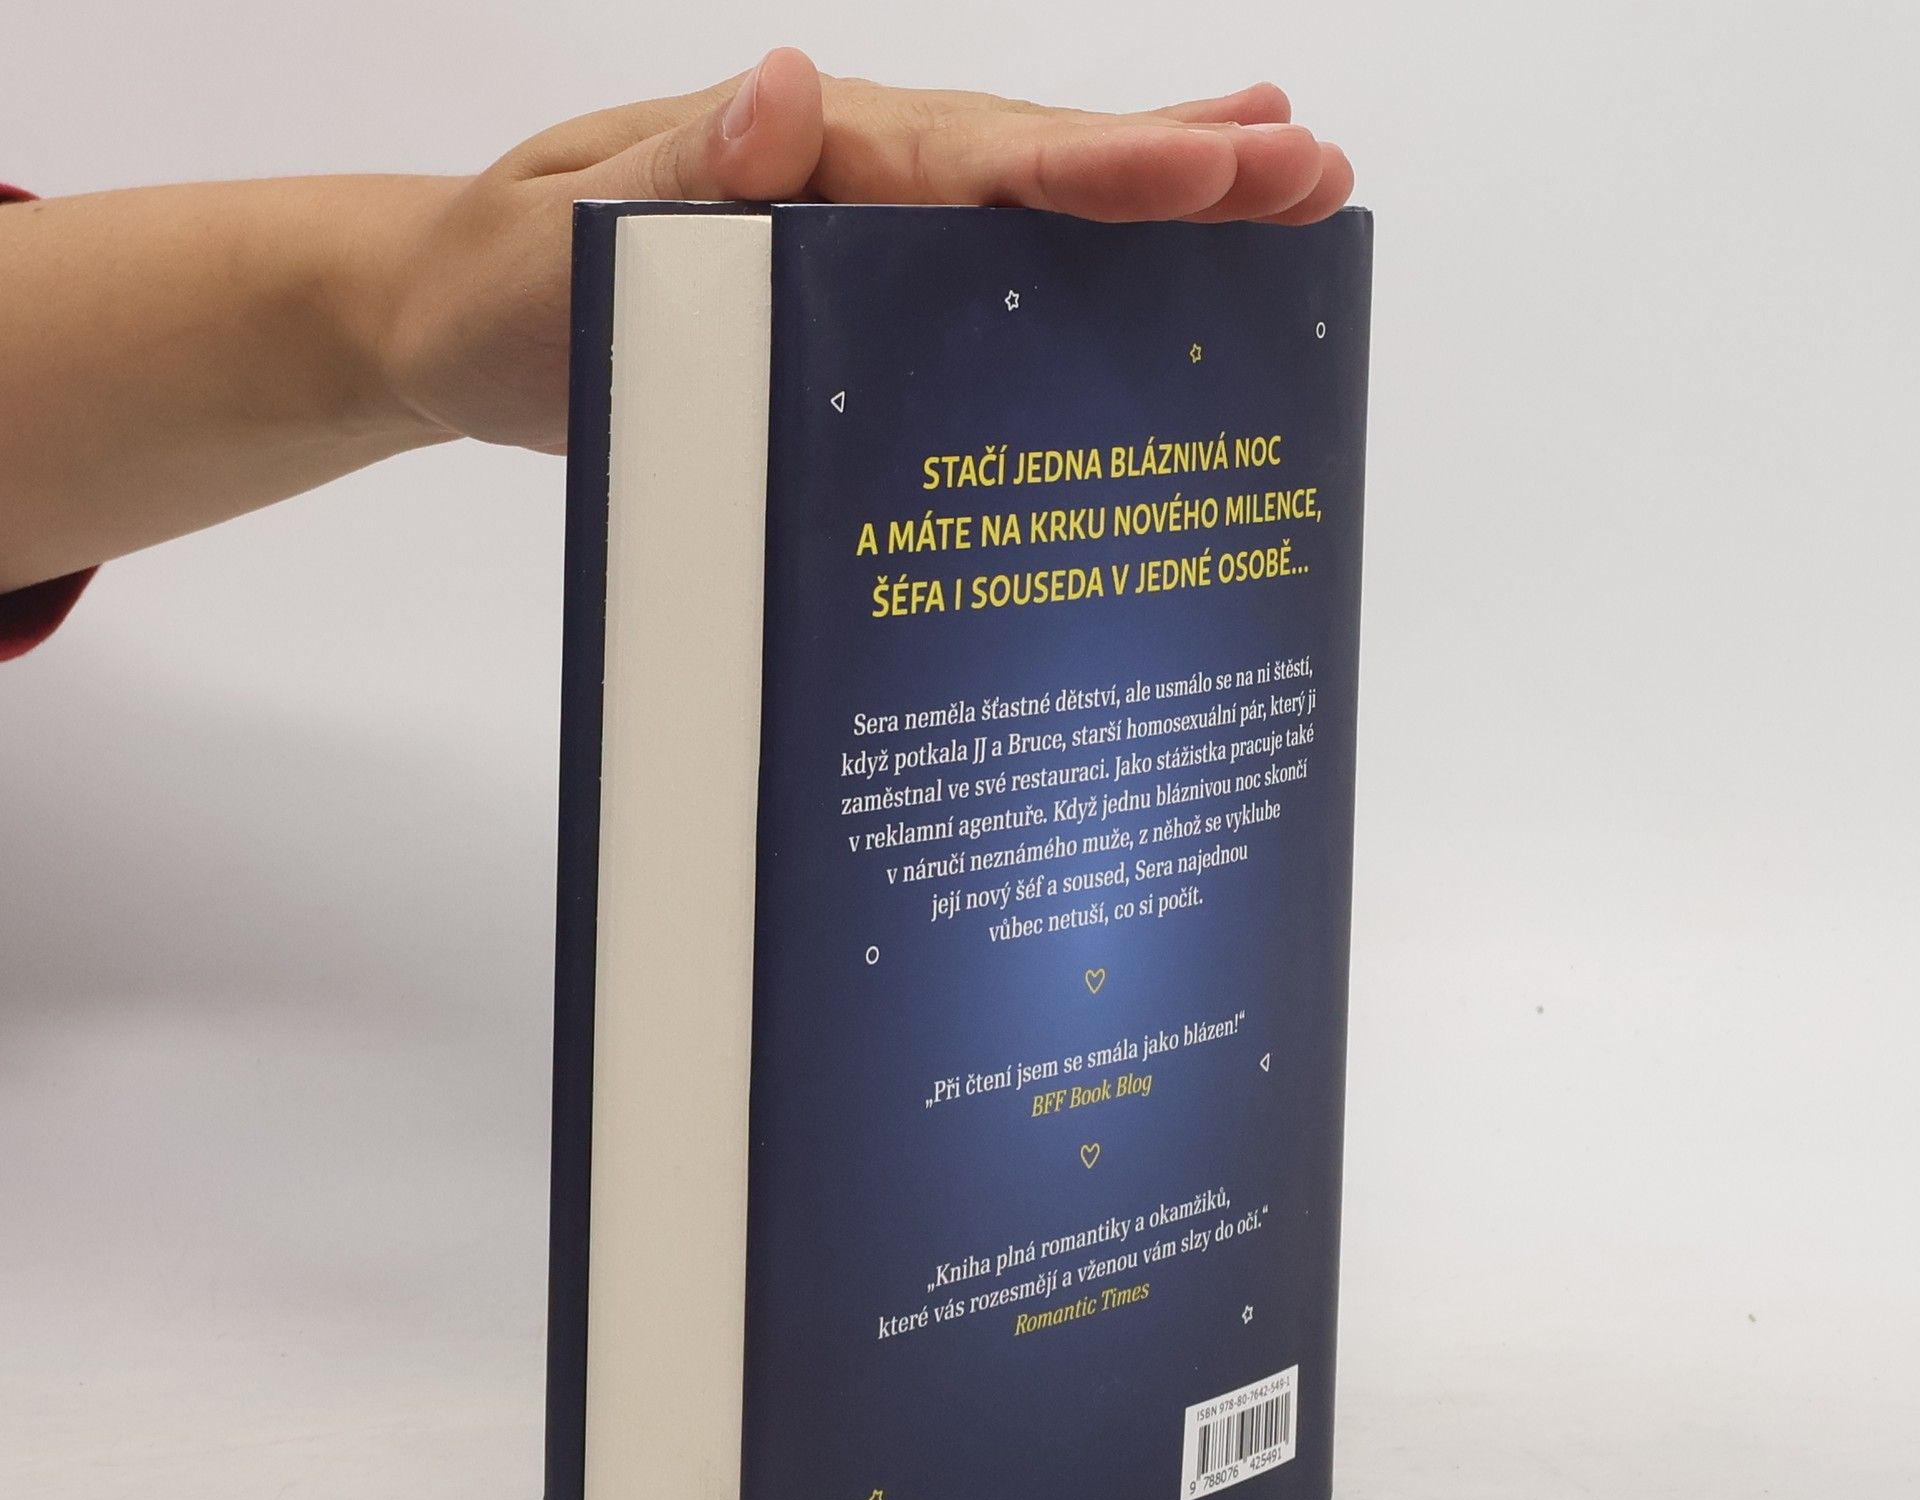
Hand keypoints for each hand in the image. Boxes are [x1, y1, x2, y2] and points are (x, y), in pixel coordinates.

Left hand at [385, 49, 1354, 454]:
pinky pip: (984, 282)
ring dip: (1161, 203)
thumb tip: (786, 87)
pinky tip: (1157, 266)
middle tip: (1319, 172)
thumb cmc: (500, 285)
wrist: (452, 325)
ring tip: (1291, 186)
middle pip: (1034, 170)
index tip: (1218, 167)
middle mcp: (851, 181)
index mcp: (800, 158)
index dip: (1095, 170)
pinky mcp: (855, 300)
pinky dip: (1079, 266)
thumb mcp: (566, 238)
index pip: (968, 162)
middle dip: (1179, 171)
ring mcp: (861, 237)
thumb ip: (677, 177)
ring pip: (1030, 215)